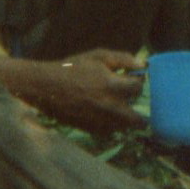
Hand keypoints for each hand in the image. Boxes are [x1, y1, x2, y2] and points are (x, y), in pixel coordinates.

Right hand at [22, 48, 145, 132]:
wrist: (46, 87)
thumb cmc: (73, 68)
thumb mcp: (98, 56)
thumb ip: (123, 59)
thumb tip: (143, 65)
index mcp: (112, 86)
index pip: (139, 88)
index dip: (138, 82)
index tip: (133, 79)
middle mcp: (109, 107)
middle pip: (138, 120)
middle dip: (141, 112)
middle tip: (135, 104)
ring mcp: (100, 122)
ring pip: (125, 127)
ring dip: (126, 118)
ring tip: (119, 107)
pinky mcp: (91, 130)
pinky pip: (110, 132)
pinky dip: (112, 124)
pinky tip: (105, 113)